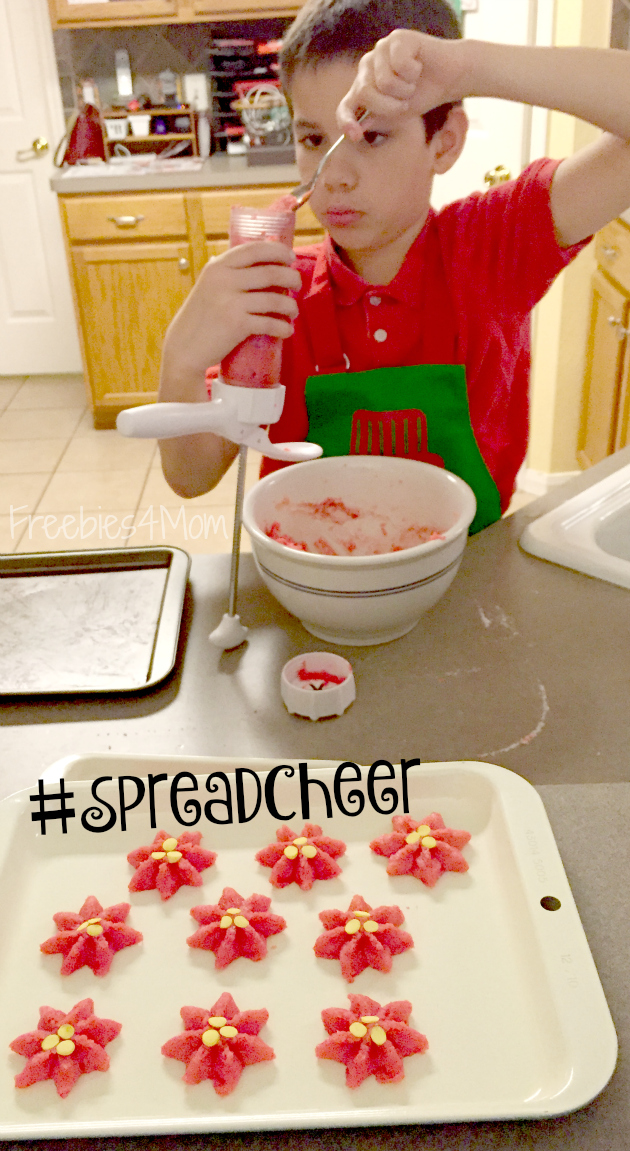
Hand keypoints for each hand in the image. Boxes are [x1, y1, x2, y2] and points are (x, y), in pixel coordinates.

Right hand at [161, 240, 300, 393]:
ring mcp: (231, 303)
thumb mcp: (208, 286)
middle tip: (298, 284)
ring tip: (293, 311)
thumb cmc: (200, 318)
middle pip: (271, 272)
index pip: (254, 249)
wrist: (184, 348)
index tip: (290, 256)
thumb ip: (228, 274)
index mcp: (218, 267)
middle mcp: (224, 280)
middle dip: (291, 277)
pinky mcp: (237, 325)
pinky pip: (270, 323)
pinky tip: (287, 330)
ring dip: (290, 305)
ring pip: (275, 299)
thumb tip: (261, 264)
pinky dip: (284, 327)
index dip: (277, 250)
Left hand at [337, 30, 466, 138]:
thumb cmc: (421, 96)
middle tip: (405, 103)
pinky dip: (413, 73)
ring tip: (413, 83)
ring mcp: (380, 50)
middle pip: (364, 93)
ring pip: (384, 82)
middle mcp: (367, 66)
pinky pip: (400, 64)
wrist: (448, 78)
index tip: (356, 135)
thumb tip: (356, 127)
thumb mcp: (395, 115)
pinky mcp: (396, 38)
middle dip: (388, 107)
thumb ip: (375, 119)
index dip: (346, 121)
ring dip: (404, 90)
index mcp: (363, 86)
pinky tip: (419, 67)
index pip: (346, 106)